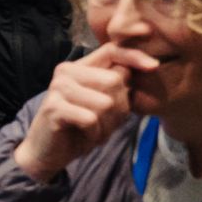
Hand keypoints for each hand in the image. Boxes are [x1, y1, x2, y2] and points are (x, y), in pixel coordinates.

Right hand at [12, 41, 158, 181]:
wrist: (48, 151)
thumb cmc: (80, 126)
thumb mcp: (103, 104)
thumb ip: (117, 85)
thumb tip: (143, 67)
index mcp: (79, 66)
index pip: (111, 50)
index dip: (134, 56)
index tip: (154, 66)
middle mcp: (66, 72)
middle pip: (114, 81)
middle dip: (120, 108)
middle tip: (107, 122)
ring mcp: (58, 88)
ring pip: (106, 102)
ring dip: (107, 125)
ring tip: (95, 131)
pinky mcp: (53, 108)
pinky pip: (91, 119)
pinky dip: (94, 134)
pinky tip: (85, 136)